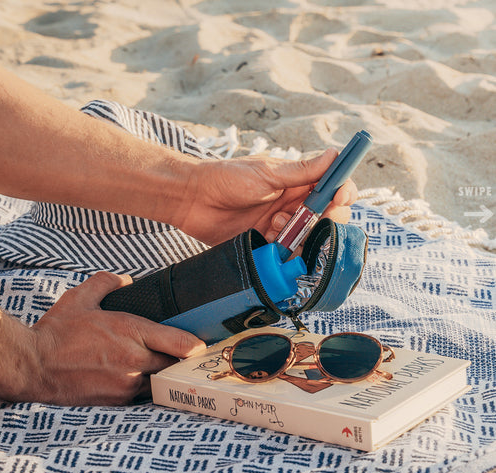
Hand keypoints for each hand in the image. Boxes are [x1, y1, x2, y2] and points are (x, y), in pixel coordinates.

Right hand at [29, 272, 205, 404]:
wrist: (33, 366)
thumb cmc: (56, 332)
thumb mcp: (80, 298)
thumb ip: (106, 283)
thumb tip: (125, 280)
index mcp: (130, 331)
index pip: (179, 343)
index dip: (195, 345)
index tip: (201, 344)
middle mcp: (134, 360)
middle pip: (174, 365)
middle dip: (178, 360)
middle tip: (181, 355)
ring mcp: (127, 383)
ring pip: (160, 382)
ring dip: (162, 375)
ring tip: (159, 367)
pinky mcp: (118, 400)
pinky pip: (143, 395)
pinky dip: (145, 387)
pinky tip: (138, 379)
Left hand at [176, 148, 357, 245]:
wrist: (193, 201)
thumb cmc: (227, 179)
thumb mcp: (267, 174)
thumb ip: (302, 171)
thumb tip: (335, 154)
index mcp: (297, 182)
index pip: (333, 188)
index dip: (343, 193)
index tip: (340, 197)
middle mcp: (293, 204)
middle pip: (328, 217)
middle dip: (325, 219)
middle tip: (310, 218)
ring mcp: (281, 225)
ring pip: (309, 238)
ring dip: (299, 233)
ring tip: (276, 223)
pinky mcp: (267, 244)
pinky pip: (288, 253)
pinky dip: (284, 249)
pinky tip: (268, 237)